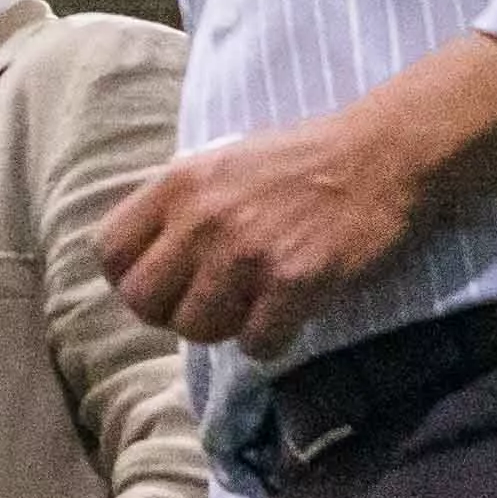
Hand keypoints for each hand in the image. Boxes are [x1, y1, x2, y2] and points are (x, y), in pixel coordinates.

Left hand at [102, 118, 423, 348]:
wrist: (386, 153)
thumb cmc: (305, 159)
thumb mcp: (222, 160)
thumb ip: (180, 205)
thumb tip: (146, 259)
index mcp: (179, 183)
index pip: (109, 252)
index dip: (130, 278)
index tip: (163, 284)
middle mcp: (203, 218)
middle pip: (144, 302)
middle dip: (171, 313)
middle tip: (208, 305)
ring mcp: (247, 252)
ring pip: (197, 330)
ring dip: (225, 328)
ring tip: (254, 306)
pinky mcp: (295, 282)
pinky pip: (256, 344)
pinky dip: (272, 340)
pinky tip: (290, 315)